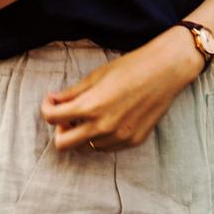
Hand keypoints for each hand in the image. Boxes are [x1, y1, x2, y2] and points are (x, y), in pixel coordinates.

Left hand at [40, 29, 199, 150]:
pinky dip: (102, 136)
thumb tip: (54, 101)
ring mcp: (119, 137)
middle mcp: (103, 127)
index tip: (52, 101)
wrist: (166, 70)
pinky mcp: (133, 141)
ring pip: (86, 146)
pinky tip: (112, 117)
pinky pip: (107, 147)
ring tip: (94, 113)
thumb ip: (72, 93)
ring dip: (84, 133)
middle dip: (61, 129)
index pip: (52, 118)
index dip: (46, 108)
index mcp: (91, 106)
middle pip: (63, 144)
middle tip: (69, 115)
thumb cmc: (132, 67)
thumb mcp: (97, 76)